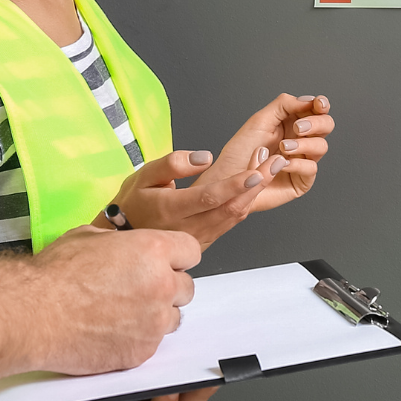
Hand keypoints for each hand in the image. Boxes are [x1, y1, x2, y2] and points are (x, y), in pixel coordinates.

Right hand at [27, 227, 199, 374]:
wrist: (36, 314)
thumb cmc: (58, 272)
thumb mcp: (92, 235)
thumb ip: (121, 241)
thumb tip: (124, 245)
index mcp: (154, 250)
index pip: (191, 251)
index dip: (176, 256)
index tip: (165, 263)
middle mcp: (162, 285)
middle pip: (186, 287)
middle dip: (168, 287)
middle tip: (141, 290)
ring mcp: (154, 322)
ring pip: (173, 318)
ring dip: (157, 316)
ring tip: (126, 314)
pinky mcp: (141, 352)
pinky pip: (153, 344)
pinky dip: (138, 339)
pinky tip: (114, 333)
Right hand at [99, 149, 289, 249]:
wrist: (124, 235)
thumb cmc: (134, 202)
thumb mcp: (144, 175)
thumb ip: (172, 163)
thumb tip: (203, 158)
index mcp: (172, 210)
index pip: (209, 197)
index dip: (235, 185)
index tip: (256, 171)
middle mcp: (187, 229)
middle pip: (229, 207)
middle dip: (257, 184)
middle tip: (276, 160)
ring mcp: (197, 239)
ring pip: (233, 217)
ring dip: (256, 192)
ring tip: (272, 167)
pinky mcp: (204, 242)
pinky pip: (230, 224)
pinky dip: (247, 204)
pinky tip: (258, 186)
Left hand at [195, 94, 333, 211]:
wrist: (229, 181)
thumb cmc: (239, 152)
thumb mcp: (260, 120)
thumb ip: (285, 105)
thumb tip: (309, 100)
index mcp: (291, 122)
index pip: (315, 109)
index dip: (321, 104)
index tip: (319, 104)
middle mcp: (300, 140)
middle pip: (326, 125)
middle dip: (316, 123)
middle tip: (298, 128)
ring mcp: (302, 160)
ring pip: (321, 146)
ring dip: (304, 144)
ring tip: (282, 147)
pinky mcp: (301, 181)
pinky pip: (311, 169)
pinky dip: (297, 164)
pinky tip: (282, 163)